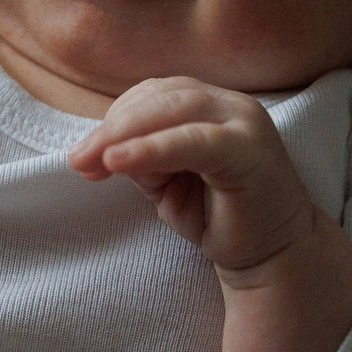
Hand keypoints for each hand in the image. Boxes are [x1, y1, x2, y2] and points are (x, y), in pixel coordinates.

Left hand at [68, 77, 314, 280]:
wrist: (273, 257)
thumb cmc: (219, 216)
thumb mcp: (166, 182)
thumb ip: (139, 158)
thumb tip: (95, 151)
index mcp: (211, 104)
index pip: (153, 95)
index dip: (114, 119)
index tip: (82, 156)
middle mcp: (231, 104)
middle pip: (159, 97)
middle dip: (112, 127)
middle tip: (78, 161)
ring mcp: (244, 123)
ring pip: (174, 111)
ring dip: (124, 135)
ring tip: (92, 163)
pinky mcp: (249, 150)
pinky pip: (193, 141)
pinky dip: (152, 148)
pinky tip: (118, 161)